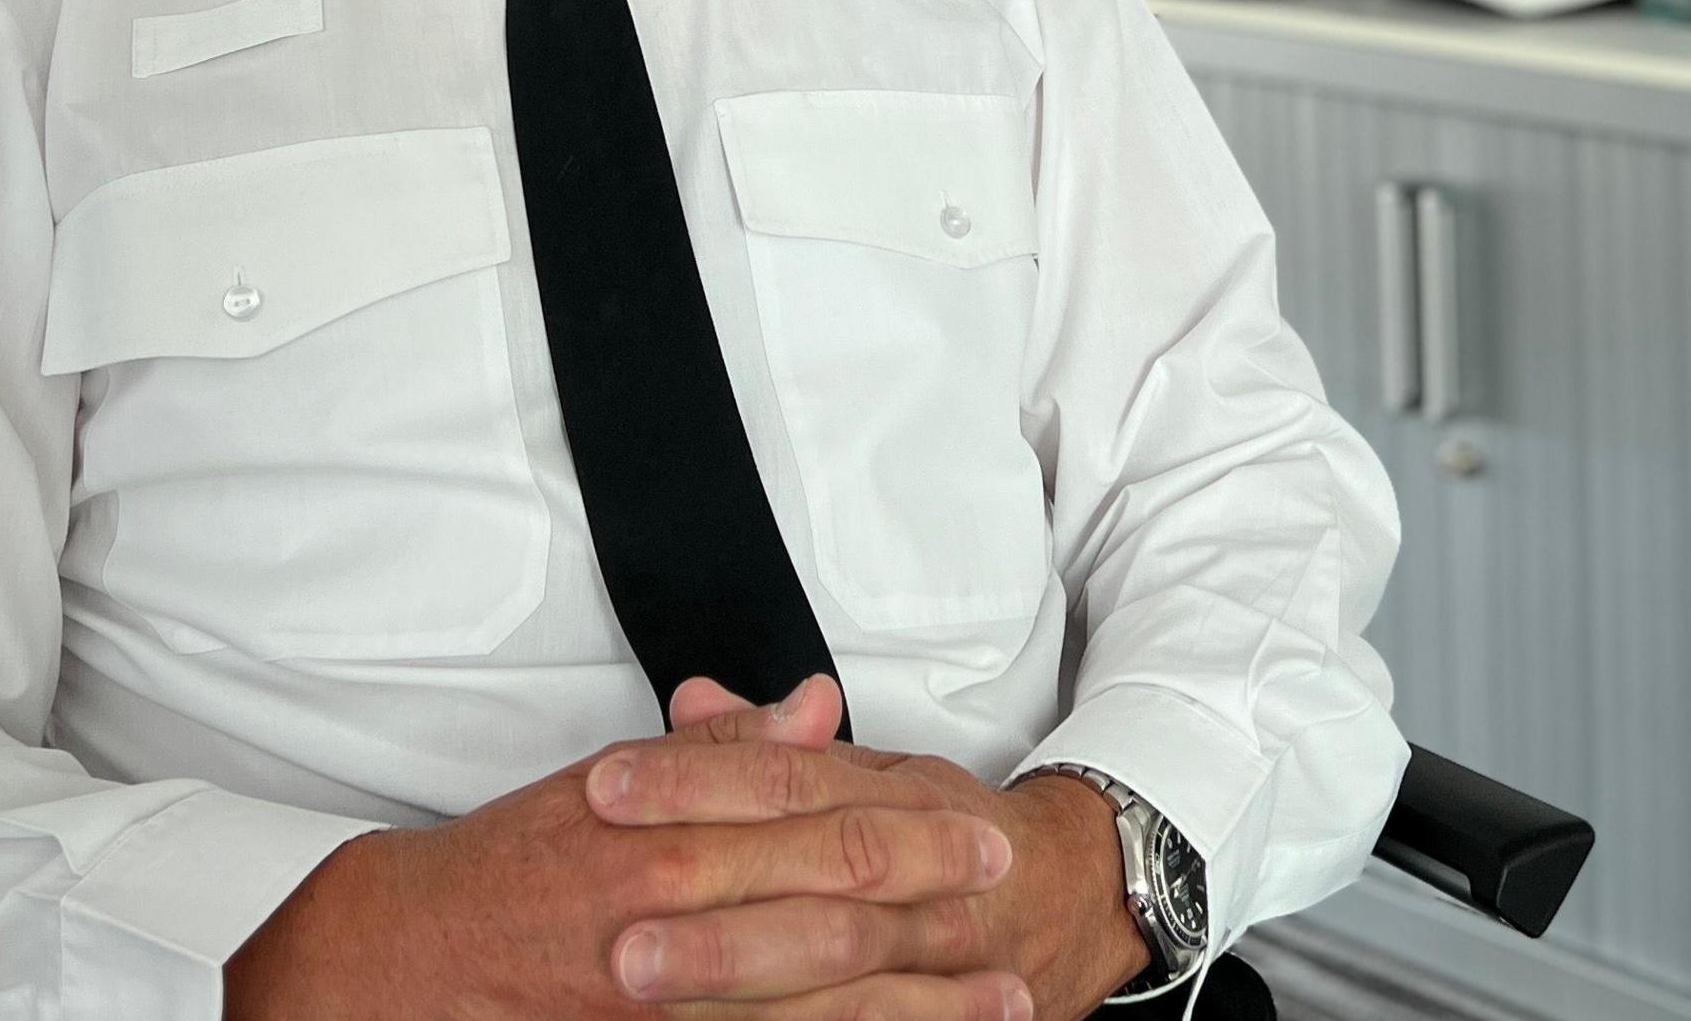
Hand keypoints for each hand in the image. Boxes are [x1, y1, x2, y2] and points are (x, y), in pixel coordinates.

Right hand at [222, 678, 1027, 1020]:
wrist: (411, 958)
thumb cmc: (514, 867)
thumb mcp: (615, 784)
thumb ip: (724, 751)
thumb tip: (815, 706)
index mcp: (674, 834)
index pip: (822, 822)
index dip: (913, 831)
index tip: (981, 833)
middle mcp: (680, 911)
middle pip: (838, 909)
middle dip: (937, 910)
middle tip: (1010, 907)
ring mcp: (674, 999)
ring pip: (823, 1002)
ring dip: (921, 1008)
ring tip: (1002, 1007)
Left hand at [593, 676, 1151, 1018]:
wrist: (1081, 892)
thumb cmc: (954, 833)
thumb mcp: (872, 771)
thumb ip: (773, 745)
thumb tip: (690, 700)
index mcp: (896, 793)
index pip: (786, 777)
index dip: (695, 782)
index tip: (609, 788)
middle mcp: (923, 868)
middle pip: (812, 873)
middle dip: (715, 899)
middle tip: (618, 924)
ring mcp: (945, 948)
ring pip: (844, 963)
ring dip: (746, 979)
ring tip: (650, 992)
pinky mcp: (955, 1005)